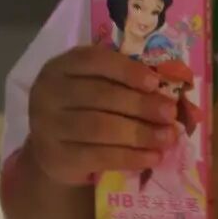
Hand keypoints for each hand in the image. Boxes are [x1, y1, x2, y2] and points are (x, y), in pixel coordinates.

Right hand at [26, 44, 180, 187]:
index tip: (154, 82)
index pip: (93, 60)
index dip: (126, 69)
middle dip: (140, 104)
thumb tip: (167, 89)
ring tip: (167, 137)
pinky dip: (129, 157)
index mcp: (61, 66)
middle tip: (170, 114)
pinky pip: (98, 156)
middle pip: (99, 95)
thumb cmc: (84, 110)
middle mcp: (48, 93)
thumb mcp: (96, 87)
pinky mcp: (56, 158)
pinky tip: (152, 157)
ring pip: (99, 127)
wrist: (55, 151)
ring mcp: (47, 126)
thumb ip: (122, 83)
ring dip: (139, 133)